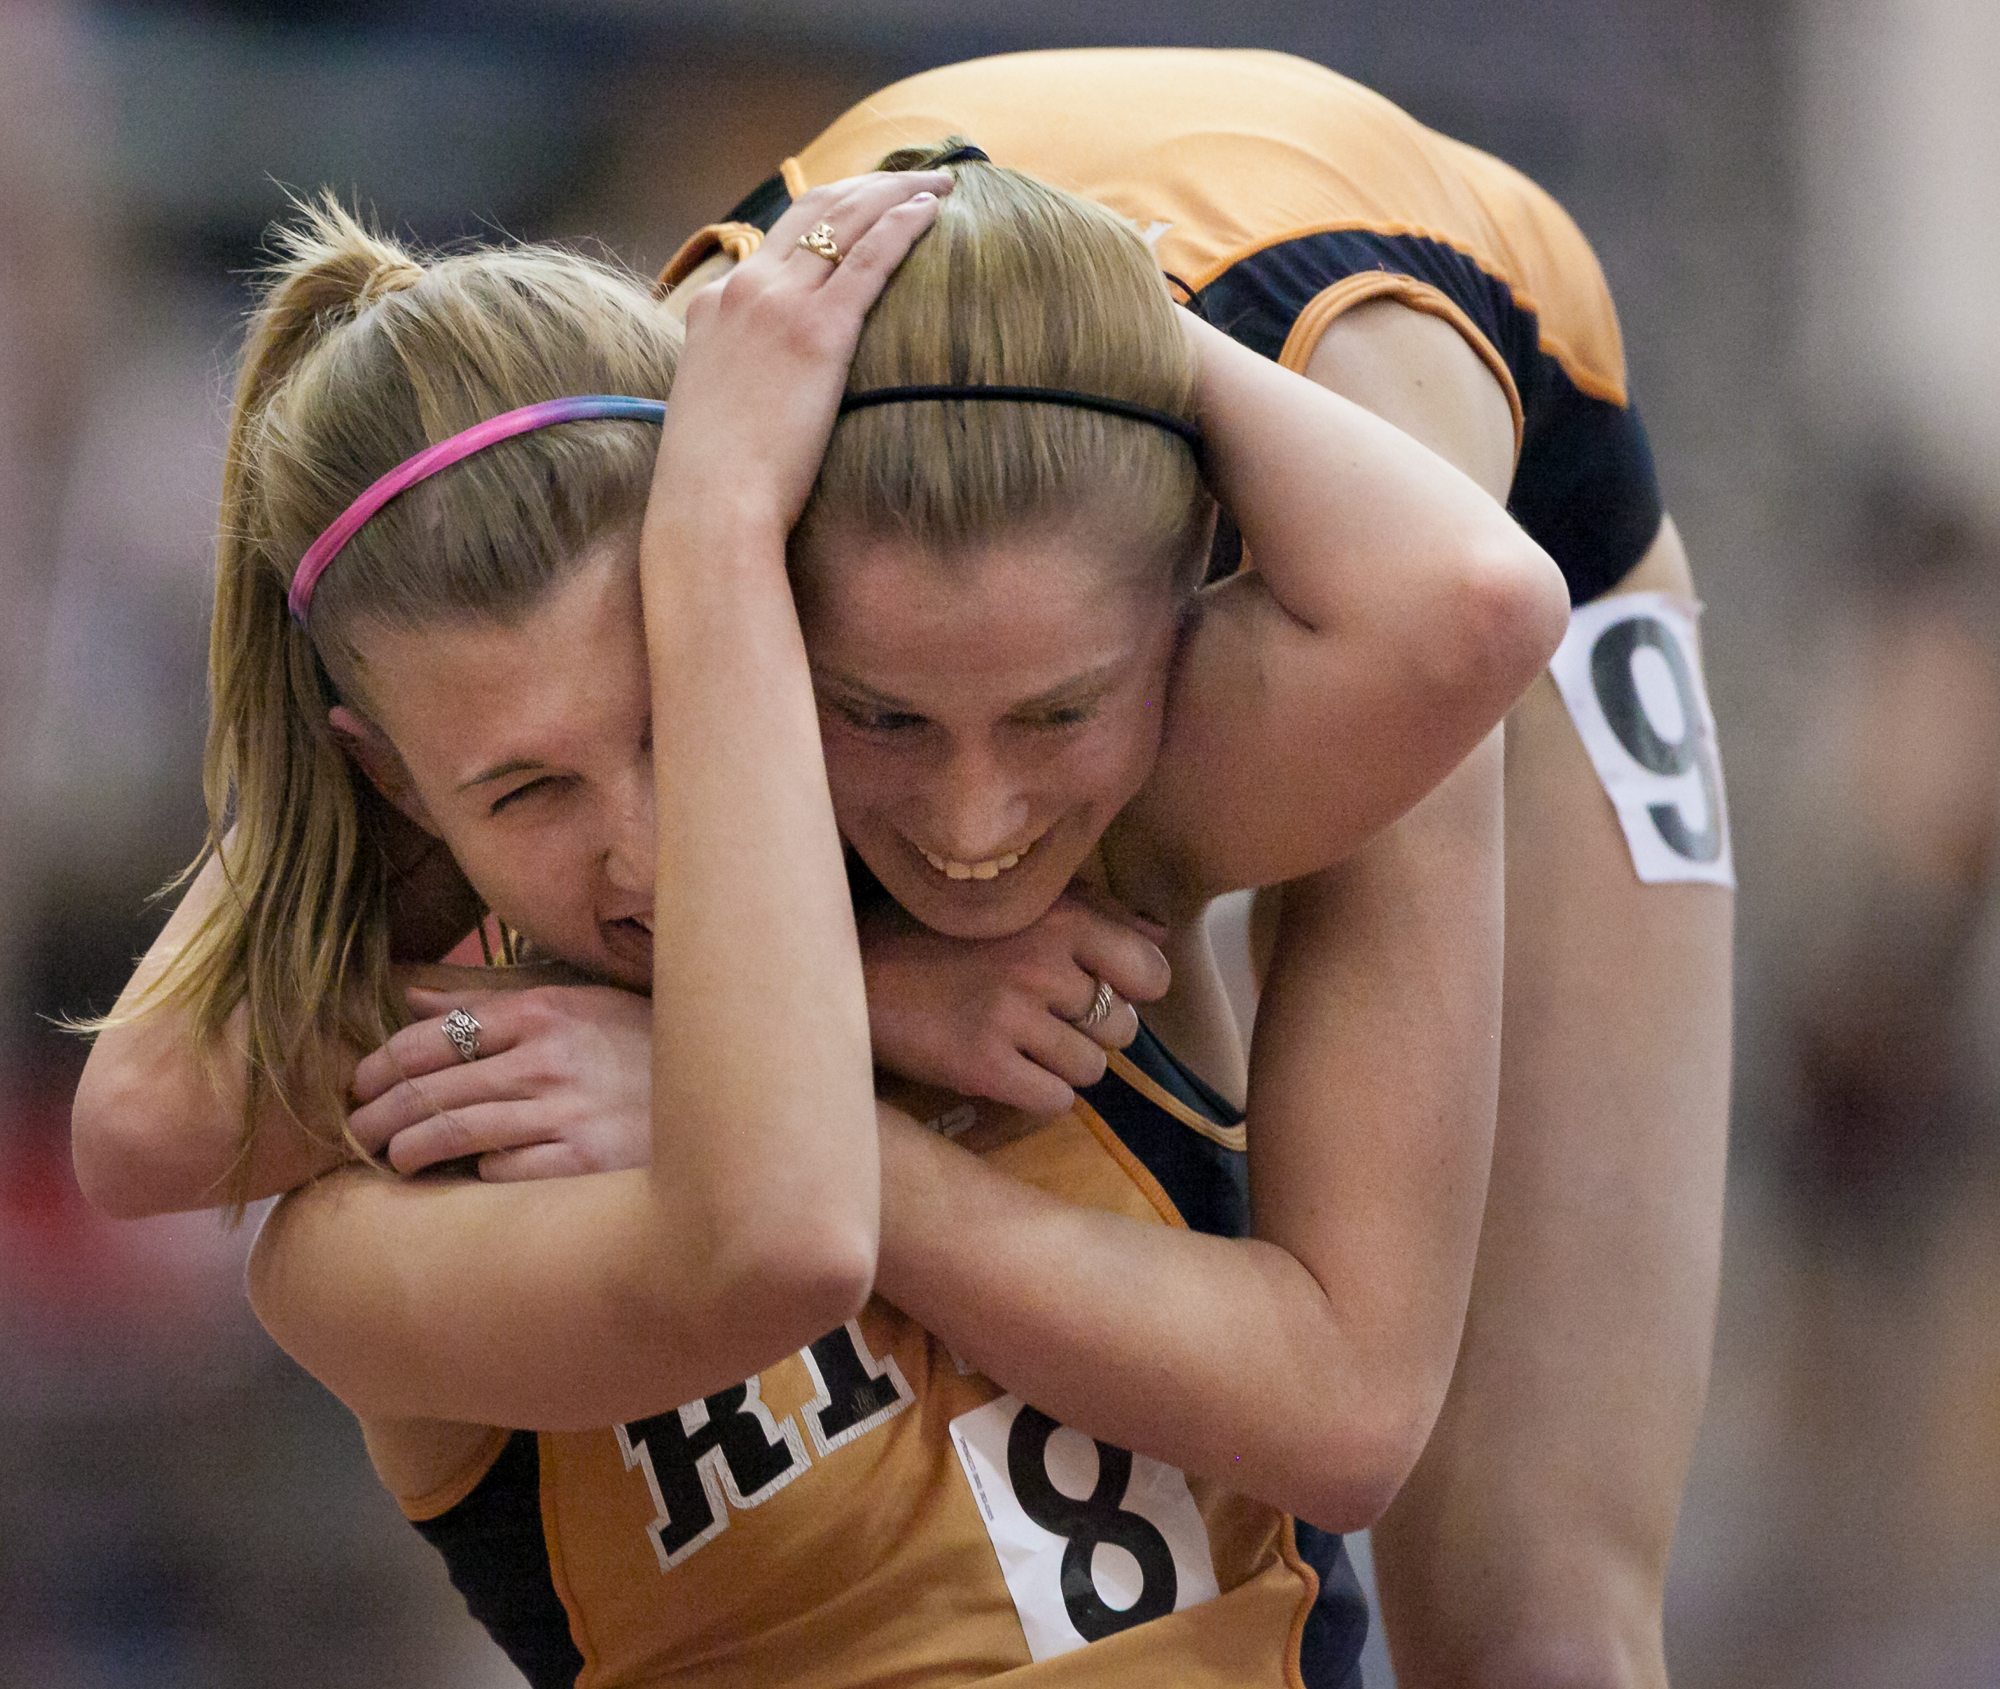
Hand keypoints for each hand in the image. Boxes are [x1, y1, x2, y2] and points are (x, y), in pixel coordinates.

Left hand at [349, 985, 651, 1179]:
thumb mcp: (579, 1005)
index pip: (432, 1036)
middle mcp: (548, 1060)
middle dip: (378, 1112)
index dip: (382, 1062)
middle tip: (357, 1130)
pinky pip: (501, 1172)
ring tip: (394, 1158)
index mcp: (543, 1012)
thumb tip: (414, 996)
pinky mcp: (581, 1165)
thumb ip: (493, 1003)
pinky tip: (471, 1175)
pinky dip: (478, 1174)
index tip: (361, 1081)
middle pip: (430, 1088)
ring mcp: (565, 1114)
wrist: (725, 1095)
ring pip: (451, 1134)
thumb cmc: (644, 1048)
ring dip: (406, 1151)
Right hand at [665, 169, 950, 534]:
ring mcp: (779, 305)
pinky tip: (934, 213)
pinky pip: (870, 258)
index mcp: (715, 303)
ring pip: (847, 220)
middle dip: (871, 185)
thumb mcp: (716, 405)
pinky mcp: (818, 332)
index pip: (779, 234)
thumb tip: (770, 386)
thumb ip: (741, 373)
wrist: (710, 505)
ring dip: (898, 192)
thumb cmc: (715, 479)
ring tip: (940, 184)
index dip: (832, 210)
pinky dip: (904, 225)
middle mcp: (745, 289)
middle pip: (816, 209)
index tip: (870, 205)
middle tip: (917, 179)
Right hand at [861, 886, 1171, 1113]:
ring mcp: (1012, 1018)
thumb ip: (1096, 911)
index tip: (1097, 989)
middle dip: (1093, 1031)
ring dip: (1064, 1065)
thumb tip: (1160, 936)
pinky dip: (1038, 1094)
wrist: (854, 972)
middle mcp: (1042, 965)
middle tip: (1045, 1018)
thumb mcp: (1018, 901)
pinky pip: (1055, 1101)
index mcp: (1061, 918)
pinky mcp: (982, 1066)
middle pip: (1124, 1028)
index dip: (1133, 990)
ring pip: (1092, 1070)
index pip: (1151, 973)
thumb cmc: (940, 931)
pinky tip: (1006, 1070)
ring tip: (1020, 1042)